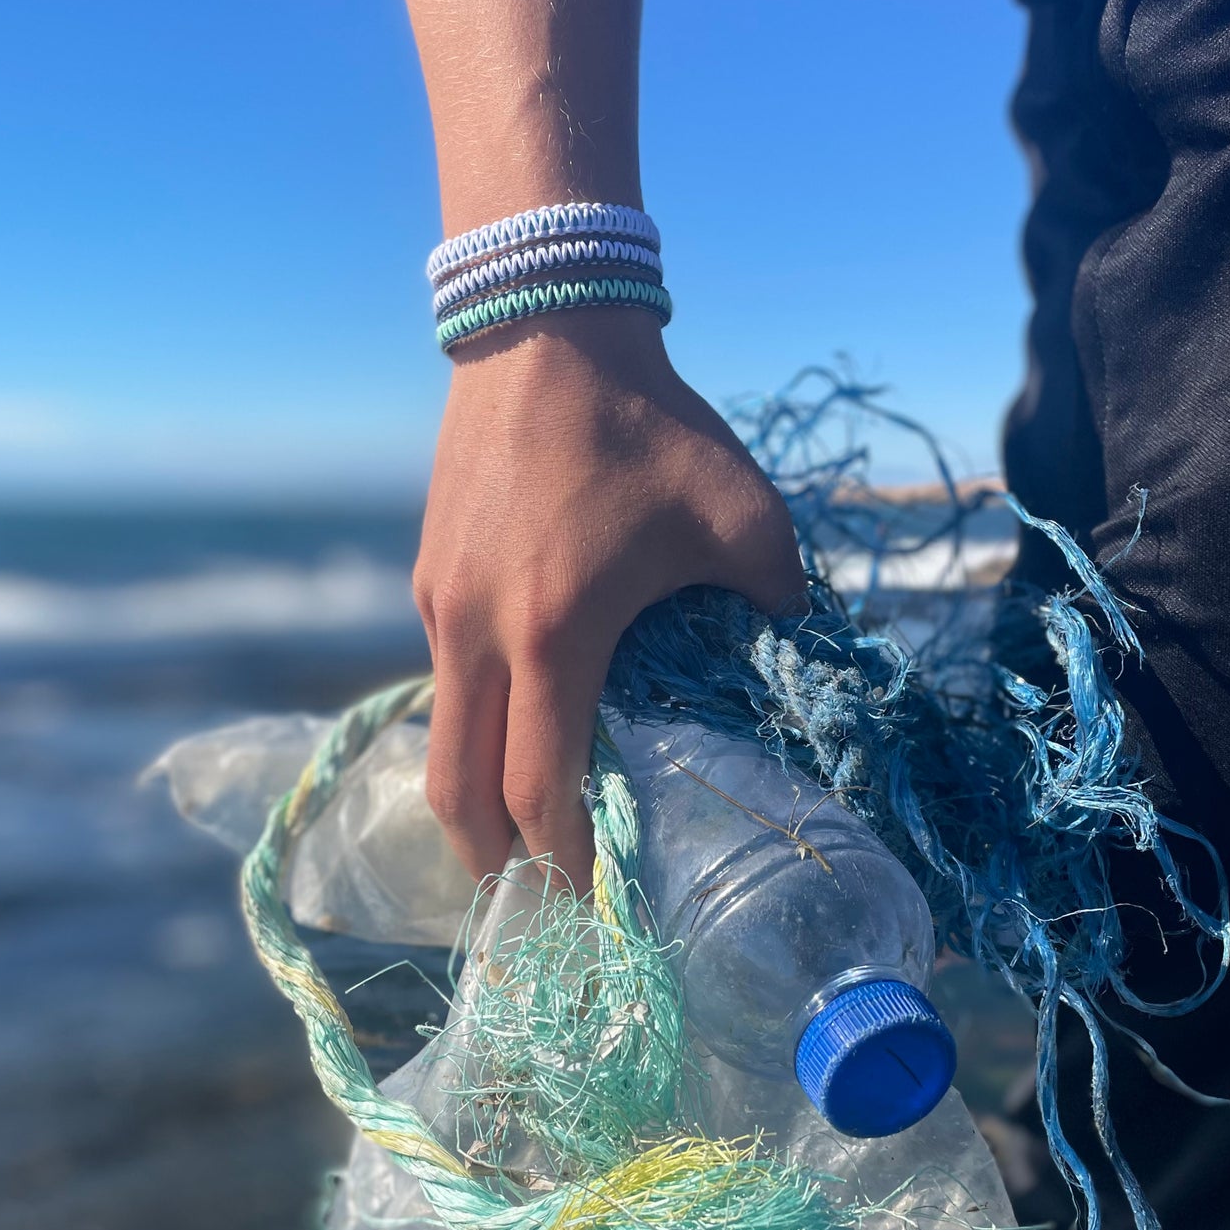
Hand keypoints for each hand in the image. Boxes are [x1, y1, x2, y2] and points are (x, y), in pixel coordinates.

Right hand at [414, 309, 805, 893]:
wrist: (545, 329)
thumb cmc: (648, 425)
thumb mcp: (743, 511)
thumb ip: (781, 599)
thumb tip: (801, 652)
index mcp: (555, 633)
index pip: (540, 789)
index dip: (566, 860)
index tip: (597, 901)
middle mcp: (478, 634)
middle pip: (460, 793)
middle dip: (496, 859)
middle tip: (539, 895)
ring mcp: (439, 606)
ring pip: (441, 739)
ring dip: (474, 799)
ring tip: (518, 831)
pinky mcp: (428, 577)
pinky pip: (444, 679)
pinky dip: (471, 727)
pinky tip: (513, 723)